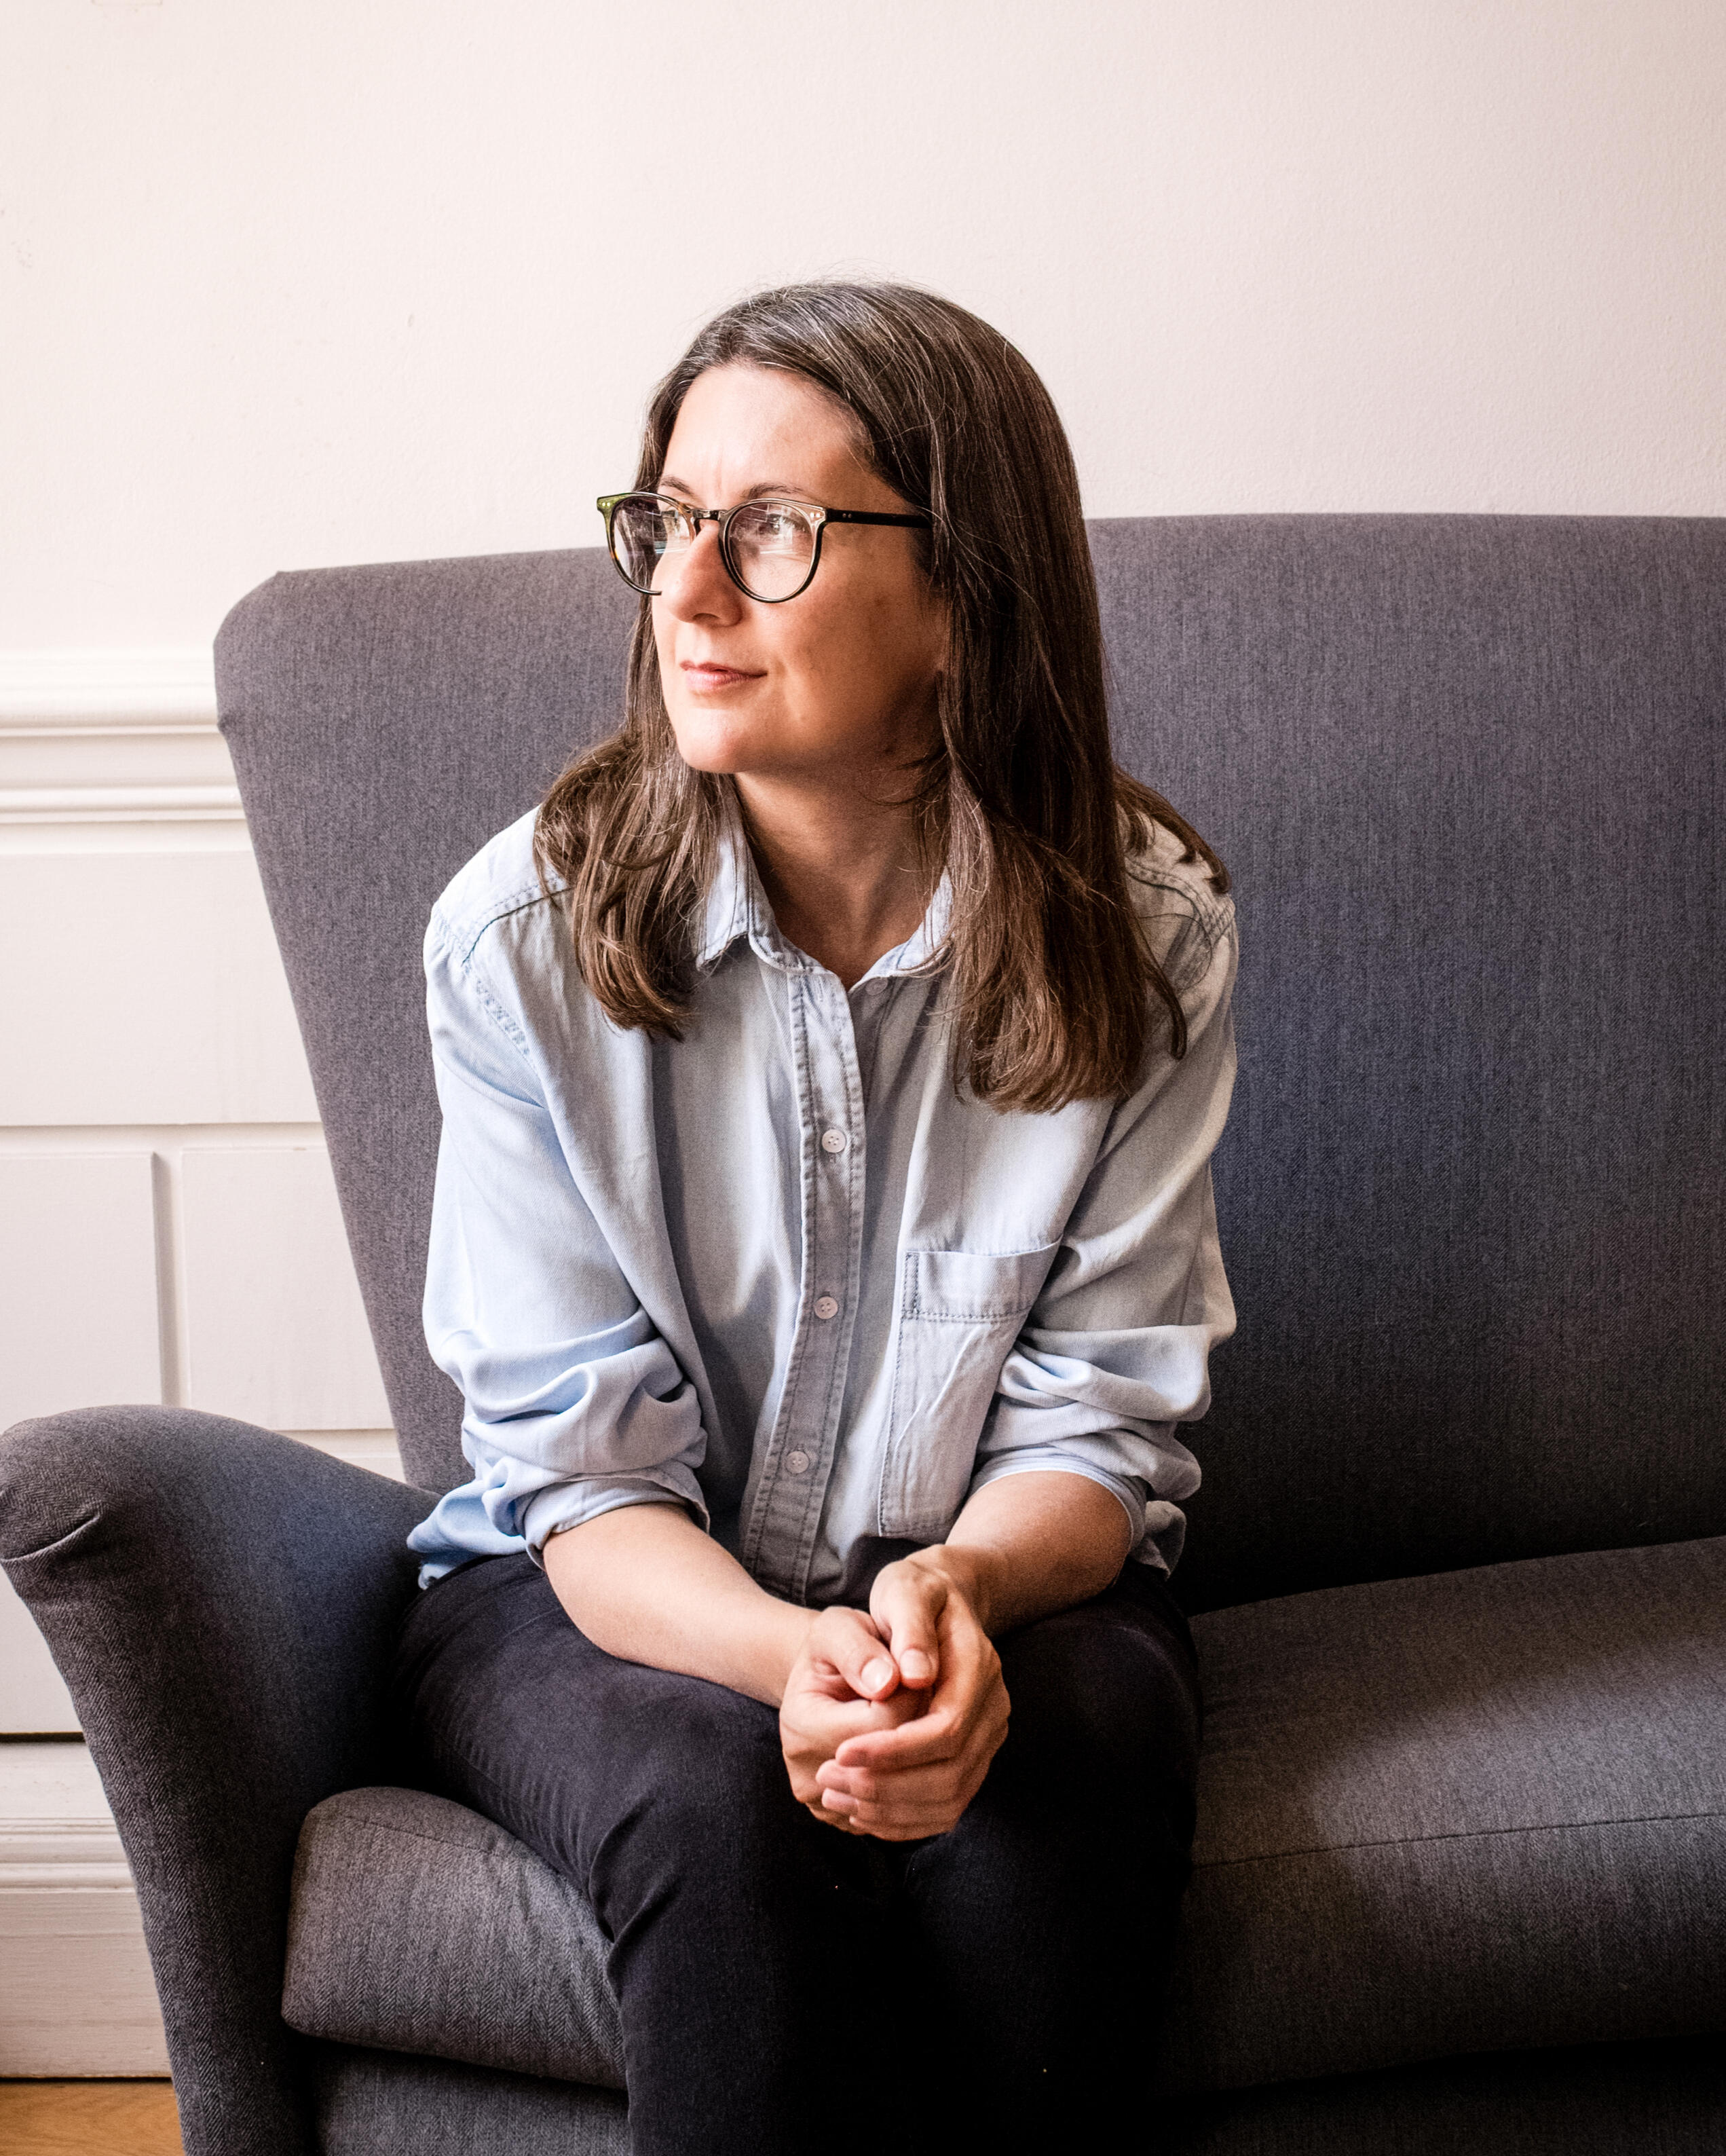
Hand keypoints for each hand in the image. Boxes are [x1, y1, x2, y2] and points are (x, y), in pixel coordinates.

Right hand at [780, 1606, 927, 1832]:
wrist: (823, 1685)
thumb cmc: (836, 1650)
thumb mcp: (839, 1629)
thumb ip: (859, 1651)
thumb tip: (887, 1683)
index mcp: (803, 1728)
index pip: (887, 1722)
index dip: (917, 1693)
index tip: (920, 1670)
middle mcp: (811, 1780)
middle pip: (900, 1761)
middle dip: (925, 1725)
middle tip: (928, 1692)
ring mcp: (830, 1808)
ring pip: (909, 1795)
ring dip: (928, 1755)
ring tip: (920, 1718)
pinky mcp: (851, 1822)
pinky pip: (907, 1816)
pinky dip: (926, 1784)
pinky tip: (925, 1750)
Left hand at [811, 1552, 1008, 1841]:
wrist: (939, 1601)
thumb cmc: (912, 1594)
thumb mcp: (903, 1593)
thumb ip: (909, 1629)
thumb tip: (914, 1676)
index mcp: (979, 1667)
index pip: (945, 1729)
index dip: (894, 1749)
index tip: (841, 1753)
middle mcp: (993, 1708)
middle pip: (950, 1773)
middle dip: (886, 1786)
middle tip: (828, 1782)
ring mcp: (988, 1737)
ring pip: (950, 1798)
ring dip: (891, 1809)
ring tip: (837, 1797)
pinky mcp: (974, 1759)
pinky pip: (947, 1806)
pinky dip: (904, 1818)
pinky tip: (861, 1809)